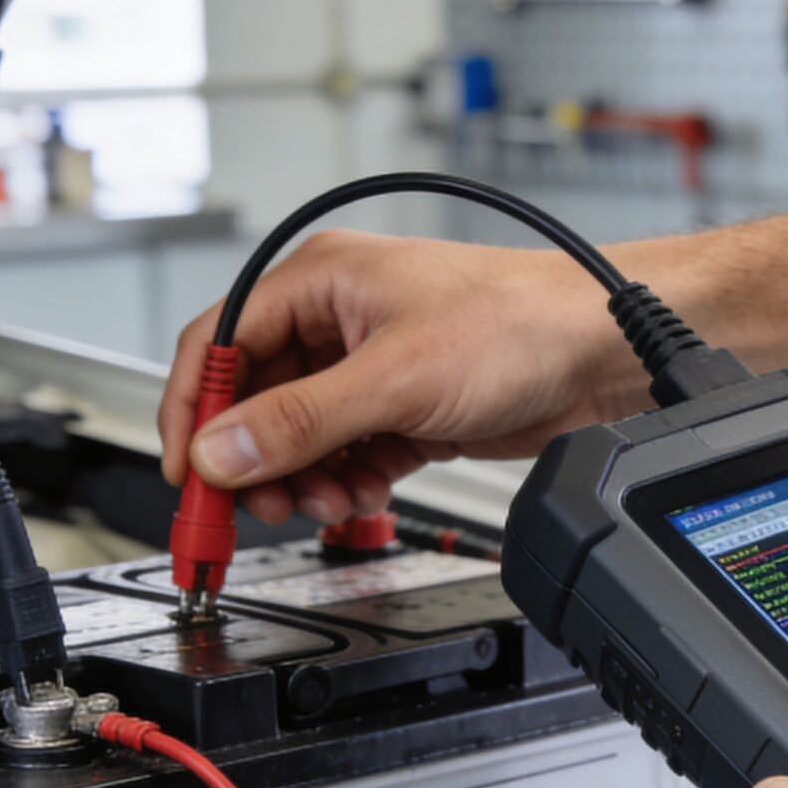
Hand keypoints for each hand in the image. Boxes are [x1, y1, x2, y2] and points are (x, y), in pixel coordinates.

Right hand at [159, 232, 645, 525]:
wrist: (600, 354)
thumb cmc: (518, 324)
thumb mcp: (394, 378)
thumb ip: (301, 421)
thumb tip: (221, 452)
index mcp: (319, 282)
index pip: (218, 345)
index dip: (193, 411)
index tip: (187, 473)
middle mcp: (338, 320)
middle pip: (257, 400)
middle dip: (255, 459)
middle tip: (256, 505)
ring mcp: (372, 367)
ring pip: (303, 435)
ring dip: (305, 477)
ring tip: (324, 500)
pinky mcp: (405, 409)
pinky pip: (348, 453)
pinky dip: (348, 480)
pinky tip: (365, 490)